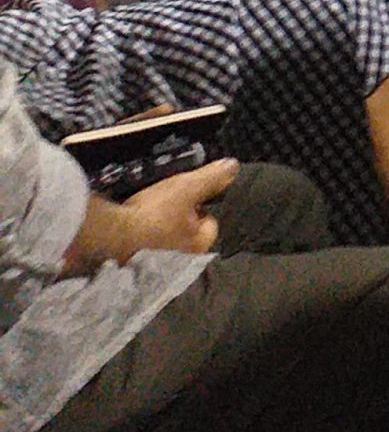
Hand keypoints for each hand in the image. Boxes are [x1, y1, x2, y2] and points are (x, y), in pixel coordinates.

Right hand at [115, 158, 238, 257]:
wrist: (111, 235)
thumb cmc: (155, 213)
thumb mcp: (188, 188)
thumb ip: (212, 178)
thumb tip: (233, 167)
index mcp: (198, 244)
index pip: (211, 223)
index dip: (202, 206)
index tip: (190, 197)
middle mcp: (181, 260)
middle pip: (188, 232)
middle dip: (181, 218)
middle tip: (169, 203)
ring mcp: (157, 264)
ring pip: (167, 239)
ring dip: (160, 226)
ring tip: (151, 209)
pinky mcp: (135, 263)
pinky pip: (146, 245)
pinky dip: (143, 234)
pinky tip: (135, 220)